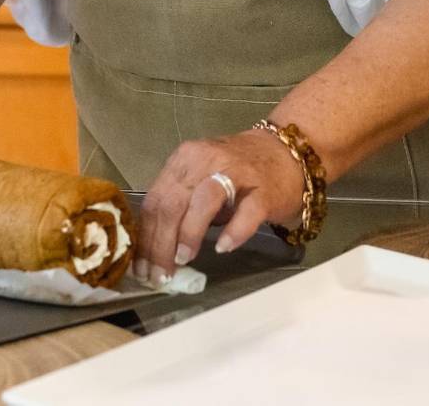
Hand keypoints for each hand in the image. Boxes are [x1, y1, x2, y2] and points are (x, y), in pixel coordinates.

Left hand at [134, 129, 305, 281]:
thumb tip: (157, 247)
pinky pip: (246, 212)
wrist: (286, 153)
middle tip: (160, 275)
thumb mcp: (200, 179)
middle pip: (173, 204)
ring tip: (182, 260)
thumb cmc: (238, 171)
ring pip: (203, 203)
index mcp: (184, 160)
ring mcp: (236, 174)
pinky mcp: (264, 191)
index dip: (145, 238)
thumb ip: (180, 204)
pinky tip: (223, 247)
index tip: (141, 268)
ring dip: (188, 234)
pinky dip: (233, 231)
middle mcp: (205, 161)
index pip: (155, 200)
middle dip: (161, 245)